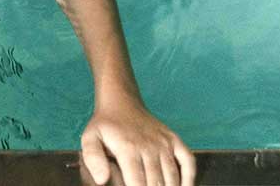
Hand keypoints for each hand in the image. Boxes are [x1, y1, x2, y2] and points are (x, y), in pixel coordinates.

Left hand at [80, 99, 195, 185]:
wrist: (121, 102)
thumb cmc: (105, 125)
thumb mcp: (90, 137)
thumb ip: (93, 158)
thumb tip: (102, 180)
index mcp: (128, 149)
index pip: (137, 183)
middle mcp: (149, 146)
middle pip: (156, 183)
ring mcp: (164, 143)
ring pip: (172, 175)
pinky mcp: (174, 139)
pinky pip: (188, 161)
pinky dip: (190, 178)